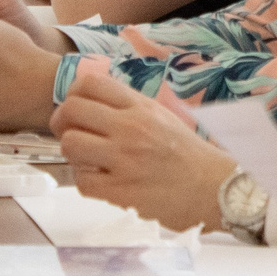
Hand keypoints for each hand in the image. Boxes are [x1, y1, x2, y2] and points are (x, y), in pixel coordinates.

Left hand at [52, 66, 232, 230]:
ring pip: (70, 145)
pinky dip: (86, 181)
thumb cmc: (188, 154)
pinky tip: (101, 181)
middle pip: (71, 111)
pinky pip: (82, 181)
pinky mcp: (120, 191)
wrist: (214, 190)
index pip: (89, 84)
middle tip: (70, 134)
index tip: (76, 109)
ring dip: (73, 154)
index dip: (73, 95)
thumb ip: (128, 106)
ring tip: (87, 160)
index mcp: (141, 107)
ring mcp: (124, 160)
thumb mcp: (161, 116)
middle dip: (61, 123)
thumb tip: (90, 100)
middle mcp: (130, 128)